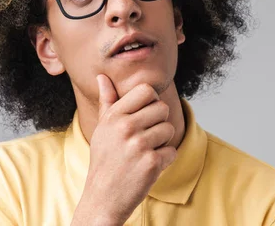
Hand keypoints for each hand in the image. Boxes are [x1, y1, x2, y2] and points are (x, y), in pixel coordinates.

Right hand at [71, 74, 176, 225]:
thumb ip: (107, 101)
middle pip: (162, 108)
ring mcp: (139, 145)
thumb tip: (102, 77)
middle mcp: (125, 127)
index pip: (146, 90)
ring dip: (163, 142)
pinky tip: (149, 165)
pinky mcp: (151, 163)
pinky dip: (165, 159)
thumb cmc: (104, 160)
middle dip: (159, 123)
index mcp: (114, 116)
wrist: (103, 198)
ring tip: (146, 152)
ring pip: (169, 129)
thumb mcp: (102, 128)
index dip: (151, 101)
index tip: (145, 114)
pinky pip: (172, 151)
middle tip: (145, 137)